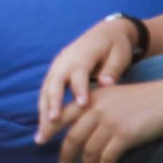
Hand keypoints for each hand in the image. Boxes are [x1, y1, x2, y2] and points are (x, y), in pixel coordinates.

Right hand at [36, 18, 139, 143]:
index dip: (79, 87)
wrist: (106, 33)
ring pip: (46, 87)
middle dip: (52, 101)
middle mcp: (66, 58)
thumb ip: (112, 70)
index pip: (79, 71)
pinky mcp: (55, 71)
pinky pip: (47, 90)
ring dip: (43, 108)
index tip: (82, 105)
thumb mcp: (119, 55)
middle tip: (52, 121)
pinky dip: (44, 106)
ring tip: (43, 129)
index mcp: (84, 52)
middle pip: (55, 80)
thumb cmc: (116, 47)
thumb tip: (107, 84)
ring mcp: (58, 64)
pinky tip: (45, 124)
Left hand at [53, 78, 162, 162]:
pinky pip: (107, 158)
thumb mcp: (112, 96)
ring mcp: (109, 122)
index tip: (38, 141)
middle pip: (72, 137)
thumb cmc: (142, 99)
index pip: (62, 114)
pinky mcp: (124, 135)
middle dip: (65, 156)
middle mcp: (95, 108)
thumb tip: (78, 127)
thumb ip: (94, 107)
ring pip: (89, 151)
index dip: (48, 129)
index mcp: (90, 97)